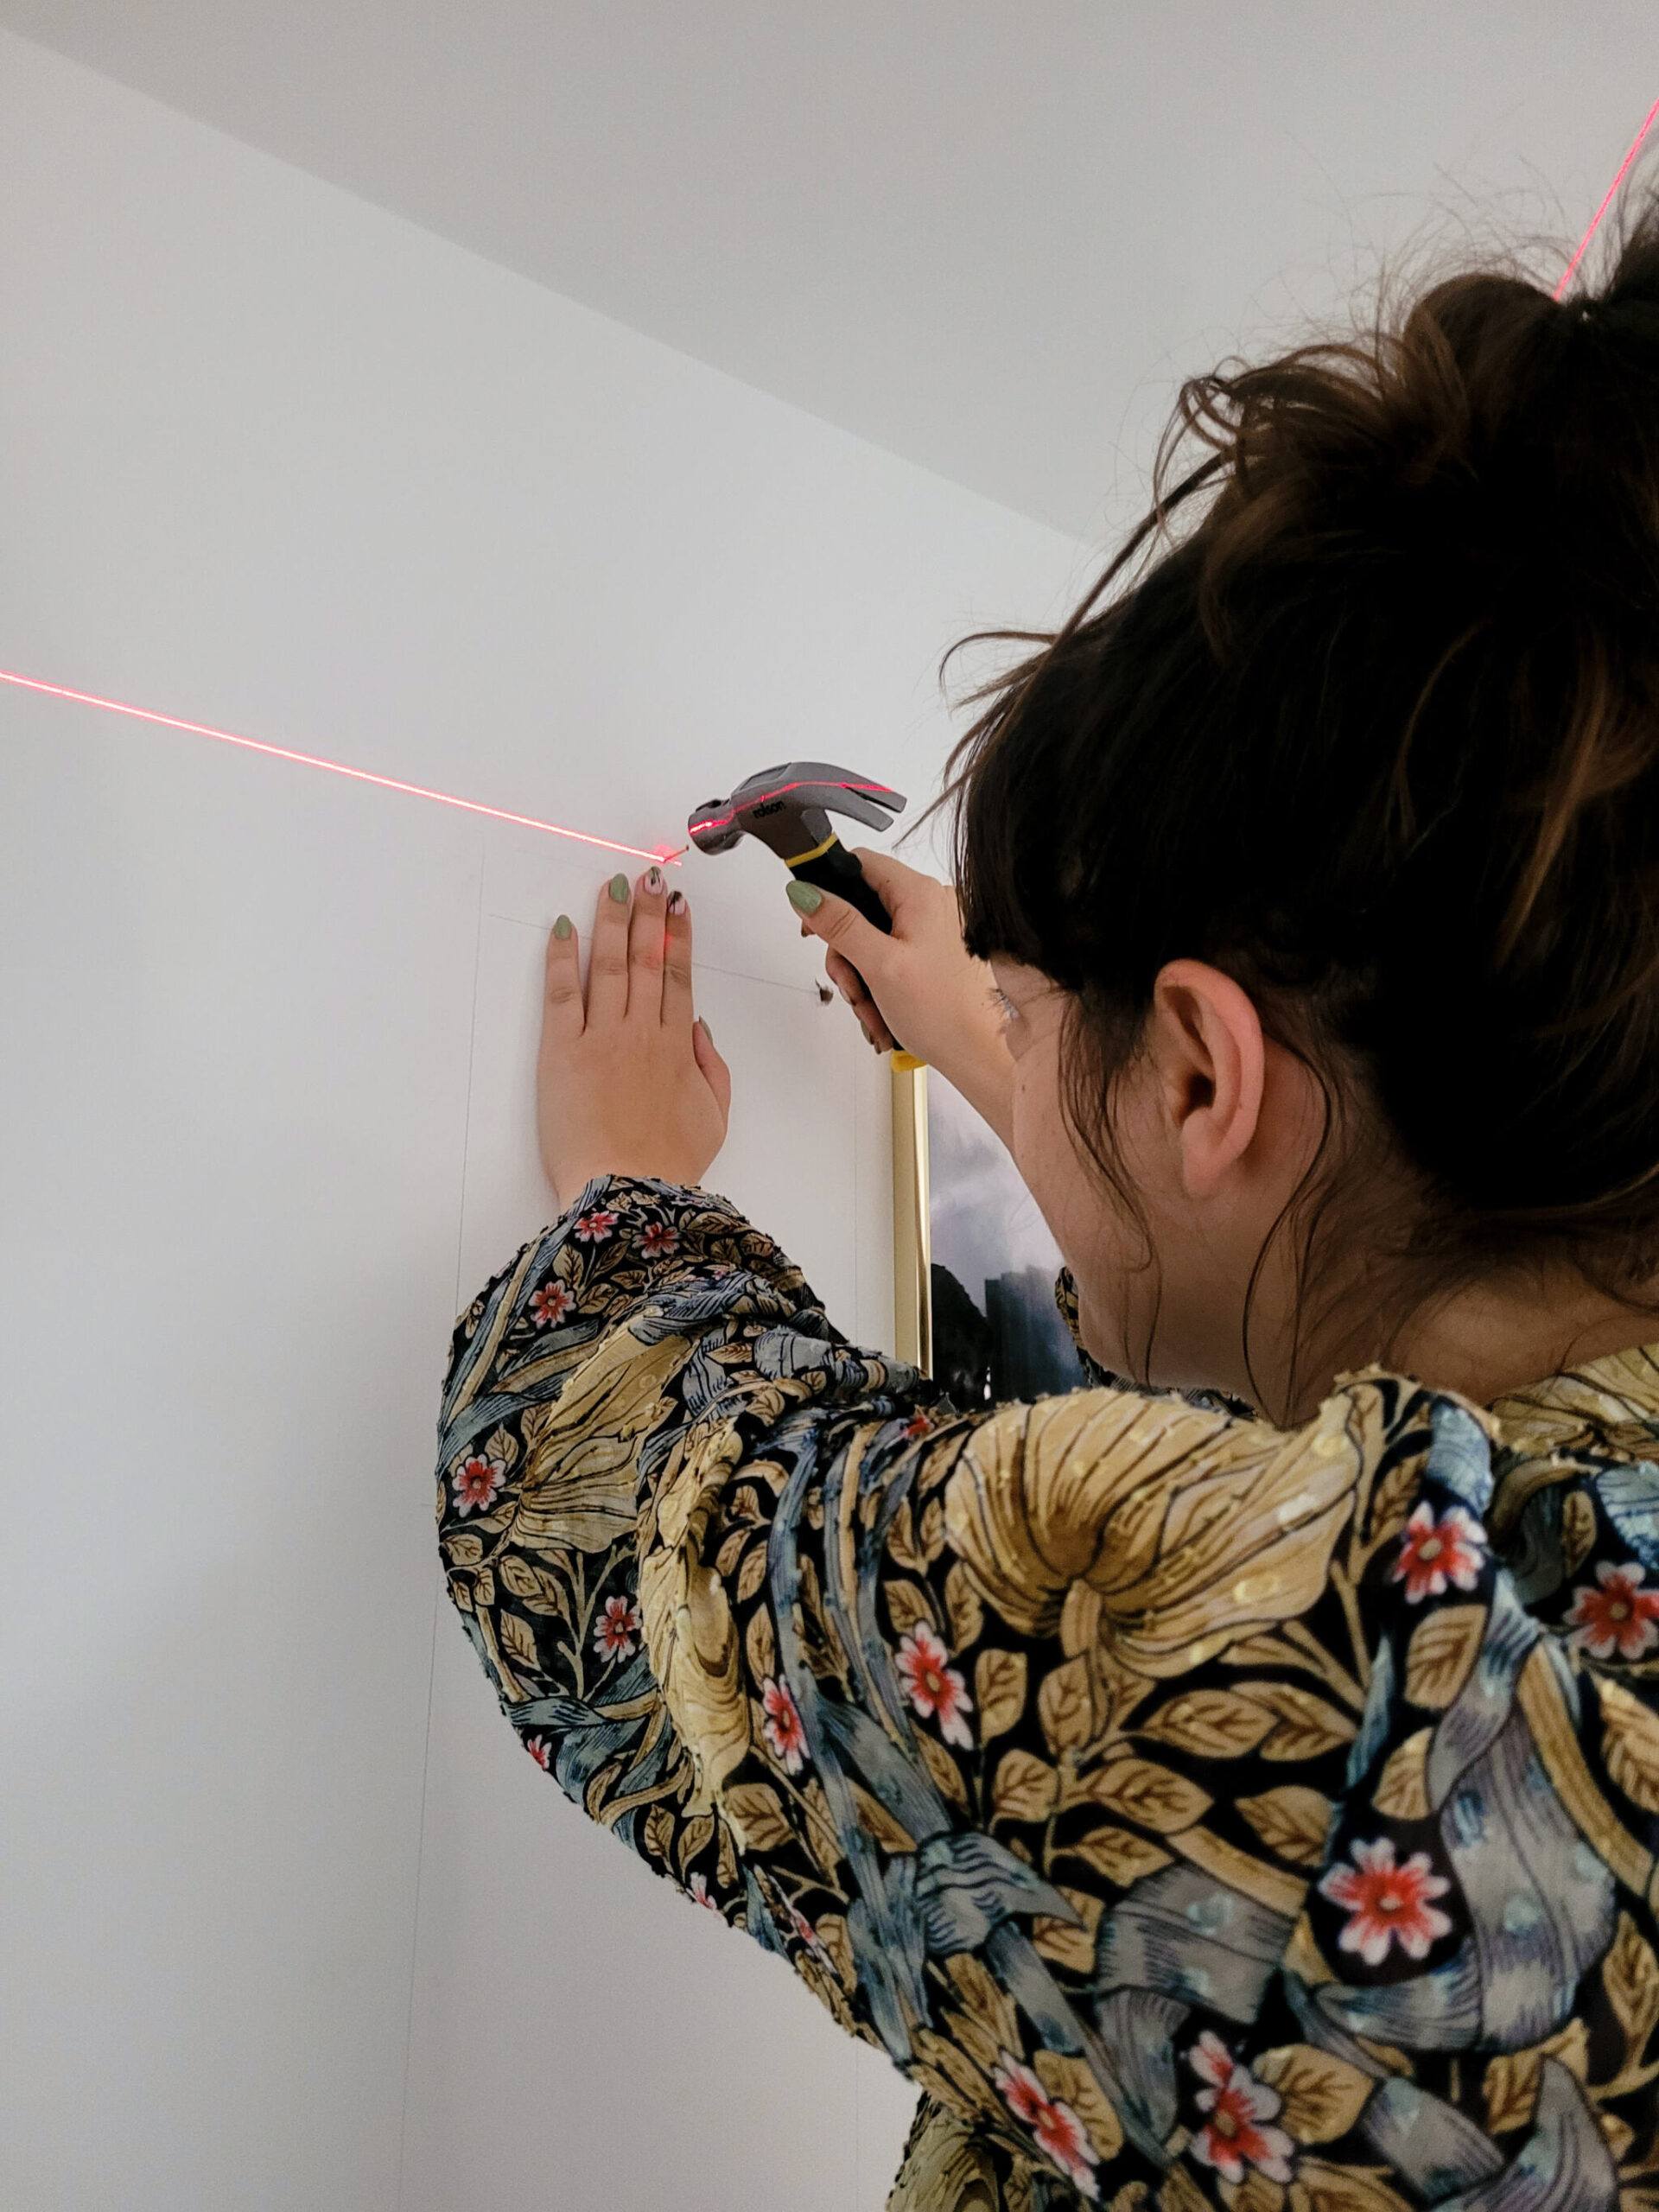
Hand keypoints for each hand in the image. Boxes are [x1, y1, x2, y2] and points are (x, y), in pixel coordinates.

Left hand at [538, 866, 730, 1211]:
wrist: (627, 1196)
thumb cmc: (668, 1165)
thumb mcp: (714, 1118)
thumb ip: (712, 1067)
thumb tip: (698, 1028)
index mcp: (679, 1047)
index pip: (680, 976)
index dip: (679, 936)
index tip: (678, 905)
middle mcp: (642, 1032)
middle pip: (648, 958)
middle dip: (648, 912)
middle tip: (647, 876)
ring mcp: (601, 1037)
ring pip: (610, 963)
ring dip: (611, 920)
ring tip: (612, 885)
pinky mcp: (562, 1051)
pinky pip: (562, 992)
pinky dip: (562, 956)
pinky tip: (564, 928)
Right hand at [789, 850, 1013, 1144]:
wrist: (978, 1054)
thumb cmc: (944, 1014)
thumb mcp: (879, 965)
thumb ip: (839, 924)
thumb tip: (806, 893)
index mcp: (922, 894)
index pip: (861, 864)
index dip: (829, 887)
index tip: (814, 919)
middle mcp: (934, 903)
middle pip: (863, 907)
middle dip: (847, 950)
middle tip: (850, 982)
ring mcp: (937, 929)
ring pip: (874, 937)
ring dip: (861, 974)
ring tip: (870, 1005)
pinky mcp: (937, 952)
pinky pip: (893, 954)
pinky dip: (880, 981)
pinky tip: (883, 1008)